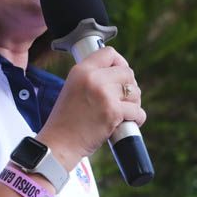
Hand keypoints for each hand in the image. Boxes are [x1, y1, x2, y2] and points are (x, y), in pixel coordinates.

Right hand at [37, 47, 145, 168]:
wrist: (59, 144)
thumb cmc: (65, 121)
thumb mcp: (72, 89)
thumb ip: (91, 79)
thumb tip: (117, 75)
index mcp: (81, 70)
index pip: (108, 52)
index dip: (119, 62)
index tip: (120, 74)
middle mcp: (93, 78)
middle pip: (127, 72)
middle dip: (130, 85)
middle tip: (124, 98)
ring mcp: (104, 95)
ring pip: (135, 91)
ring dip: (135, 102)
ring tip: (126, 111)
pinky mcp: (113, 112)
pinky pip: (137, 111)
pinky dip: (138, 117)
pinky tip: (131, 121)